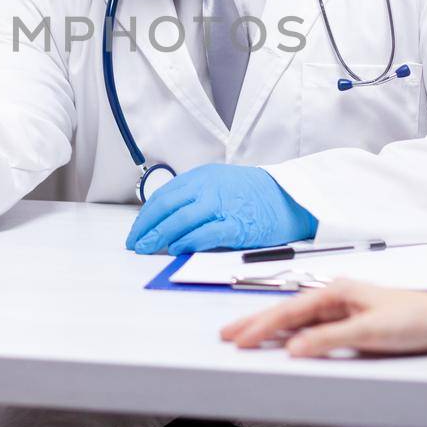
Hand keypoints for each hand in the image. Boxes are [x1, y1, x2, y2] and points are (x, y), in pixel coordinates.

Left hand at [124, 164, 316, 254]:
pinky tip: (177, 248)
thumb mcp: (220, 185)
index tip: (136, 231)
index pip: (164, 196)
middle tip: (135, 243)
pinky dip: (188, 241)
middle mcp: (209, 188)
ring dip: (160, 236)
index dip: (145, 216)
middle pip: (168, 207)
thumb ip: (195, 199)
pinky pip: (206, 233)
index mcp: (202, 177)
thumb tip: (167, 221)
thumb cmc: (254, 194)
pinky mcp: (238, 225)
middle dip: (147, 227)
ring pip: (181, 219)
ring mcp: (223, 205)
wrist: (291, 196)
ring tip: (147, 248)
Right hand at [220, 279, 426, 356]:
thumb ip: (328, 340)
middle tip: (227, 335)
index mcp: (338, 291)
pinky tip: (283, 342)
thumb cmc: (414, 320)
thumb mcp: (369, 332)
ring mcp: (344, 310)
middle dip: (255, 323)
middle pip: (287, 311)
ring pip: (298, 320)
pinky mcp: (353, 324)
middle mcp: (337, 297)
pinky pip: (313, 329)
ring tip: (245, 337)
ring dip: (271, 329)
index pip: (289, 311)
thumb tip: (293, 347)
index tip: (239, 340)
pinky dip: (292, 335)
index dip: (261, 327)